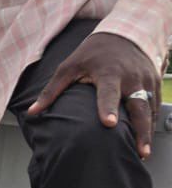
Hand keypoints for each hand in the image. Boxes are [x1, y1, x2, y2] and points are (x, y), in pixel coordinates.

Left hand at [27, 33, 159, 159]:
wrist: (123, 33)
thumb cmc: (91, 54)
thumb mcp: (68, 67)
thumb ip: (51, 91)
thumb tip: (31, 112)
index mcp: (109, 73)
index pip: (108, 93)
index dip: (108, 108)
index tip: (109, 123)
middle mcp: (131, 77)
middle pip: (138, 106)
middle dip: (140, 129)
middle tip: (140, 152)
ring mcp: (146, 80)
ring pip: (150, 109)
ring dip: (148, 131)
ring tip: (143, 153)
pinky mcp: (154, 83)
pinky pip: (155, 106)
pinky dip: (152, 123)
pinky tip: (146, 139)